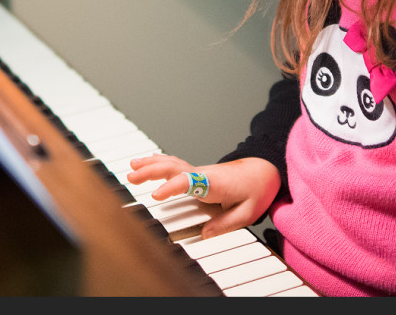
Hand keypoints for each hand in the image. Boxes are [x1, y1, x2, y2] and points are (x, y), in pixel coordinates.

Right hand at [127, 154, 280, 238]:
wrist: (263, 170)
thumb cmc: (256, 189)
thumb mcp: (248, 212)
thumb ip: (226, 223)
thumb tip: (205, 234)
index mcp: (214, 183)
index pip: (188, 181)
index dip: (170, 187)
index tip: (155, 195)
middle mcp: (203, 174)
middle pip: (173, 167)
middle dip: (151, 171)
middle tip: (132, 176)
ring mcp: (199, 171)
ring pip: (171, 163)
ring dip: (151, 164)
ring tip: (132, 167)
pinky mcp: (197, 172)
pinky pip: (174, 164)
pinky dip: (158, 162)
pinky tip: (147, 162)